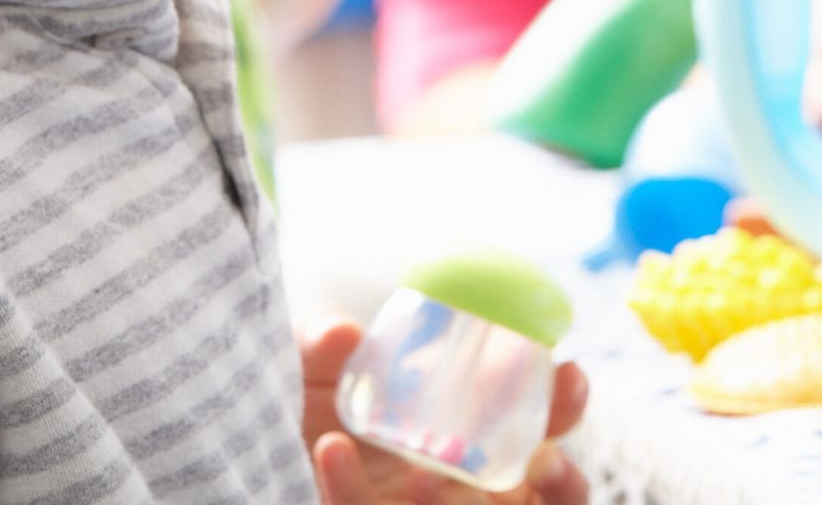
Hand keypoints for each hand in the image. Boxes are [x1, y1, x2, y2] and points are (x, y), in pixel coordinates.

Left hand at [301, 320, 589, 504]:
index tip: (569, 373)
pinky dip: (351, 490)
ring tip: (427, 478)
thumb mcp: (306, 369)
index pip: (538, 424)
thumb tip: (343, 331)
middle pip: (538, 490)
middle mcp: (462, 483)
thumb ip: (318, 346)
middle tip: (544, 461)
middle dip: (559, 480)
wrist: (253, 453)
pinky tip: (333, 451)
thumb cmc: (301, 408)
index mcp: (466, 430)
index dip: (563, 404)